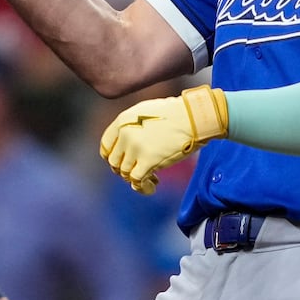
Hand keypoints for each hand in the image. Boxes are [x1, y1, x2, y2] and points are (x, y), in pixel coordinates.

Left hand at [99, 85, 228, 193]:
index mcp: (123, 121)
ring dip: (136, 179)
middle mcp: (125, 135)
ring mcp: (136, 148)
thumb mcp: (145, 111)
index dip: (112, 157)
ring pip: (125, 173)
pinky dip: (143, 187)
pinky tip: (152, 186)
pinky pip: (137, 181)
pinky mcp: (149, 161)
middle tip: (138, 171)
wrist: (193, 117)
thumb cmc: (175, 113)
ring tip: (151, 178)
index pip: (105, 146)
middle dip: (125, 170)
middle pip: (114, 162)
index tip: (122, 162)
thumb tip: (126, 143)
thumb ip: (131, 126)